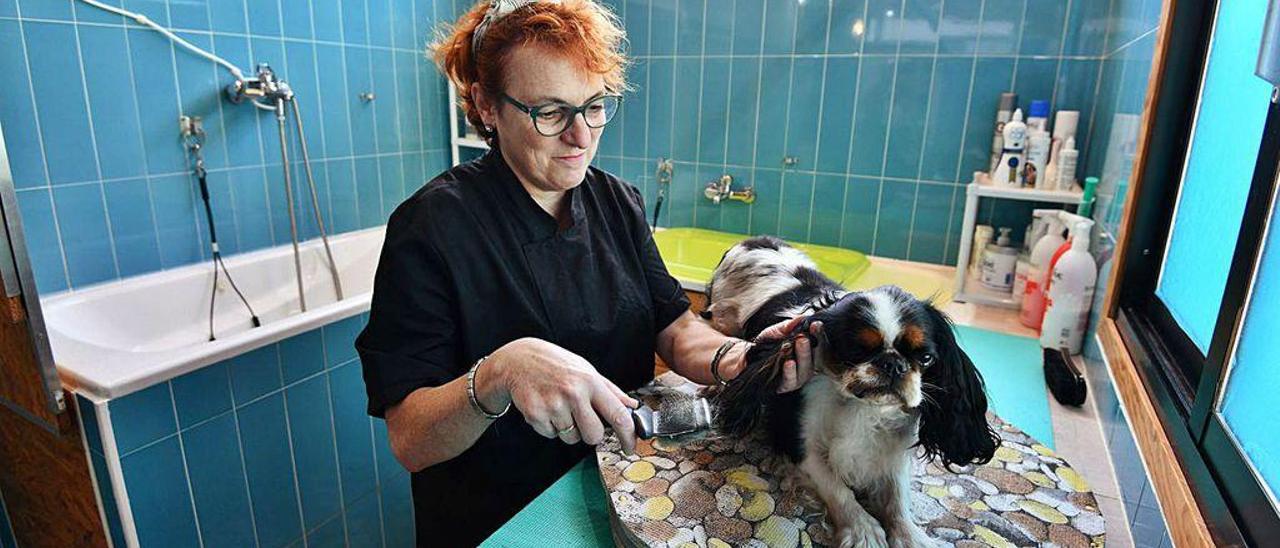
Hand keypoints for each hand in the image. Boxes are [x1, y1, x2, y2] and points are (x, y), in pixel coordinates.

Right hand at [486, 338, 638, 453]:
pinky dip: (550, 427)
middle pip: (594, 435)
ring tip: (559, 407)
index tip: (630, 446)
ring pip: (571, 438)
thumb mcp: (586, 370)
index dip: (628, 435)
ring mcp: (553, 405)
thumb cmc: (555, 365)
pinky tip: (546, 408)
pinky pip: (551, 435)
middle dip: (591, 434)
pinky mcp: (535, 414)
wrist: (518, 360)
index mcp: (590, 382)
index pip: (618, 415)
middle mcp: (573, 393)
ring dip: (568, 429)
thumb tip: (631, 406)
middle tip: (582, 420)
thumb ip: (610, 390)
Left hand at [754, 316, 822, 393]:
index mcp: (808, 351)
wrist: (748, 357)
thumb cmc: (767, 344)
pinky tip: (789, 362)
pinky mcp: (787, 386)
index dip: (819, 334)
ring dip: (803, 356)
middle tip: (804, 337)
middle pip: (814, 357)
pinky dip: (790, 371)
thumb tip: (802, 318)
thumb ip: (789, 325)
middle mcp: (806, 365)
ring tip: (799, 344)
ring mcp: (798, 377)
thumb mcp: (777, 331)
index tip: (816, 325)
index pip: (818, 343)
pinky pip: (791, 380)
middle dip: (810, 346)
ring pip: (805, 369)